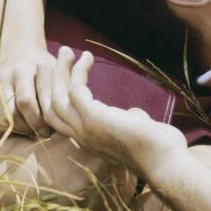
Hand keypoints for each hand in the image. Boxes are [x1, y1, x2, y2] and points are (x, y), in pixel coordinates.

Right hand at [0, 45, 56, 136]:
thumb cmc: (45, 65)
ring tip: (32, 133)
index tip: (49, 131)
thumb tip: (72, 112)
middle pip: (13, 112)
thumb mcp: (56, 68)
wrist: (19, 49)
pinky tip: (21, 130)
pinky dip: (7, 128)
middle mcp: (6, 78)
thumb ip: (63, 86)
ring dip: (17, 130)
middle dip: (28, 127)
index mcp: (24, 70)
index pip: (26, 101)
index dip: (38, 120)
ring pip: (1, 118)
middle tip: (41, 135)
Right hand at [44, 46, 187, 179]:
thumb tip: (132, 113)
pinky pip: (75, 89)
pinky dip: (78, 72)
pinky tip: (86, 58)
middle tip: (48, 59)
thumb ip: (128, 120)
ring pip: (57, 97)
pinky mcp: (93, 118)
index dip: (53, 96)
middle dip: (47, 81)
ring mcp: (84, 127)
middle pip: (49, 106)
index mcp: (88, 138)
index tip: (57, 76)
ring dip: (59, 72)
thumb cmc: (157, 146)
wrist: (164, 159)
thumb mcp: (136, 130)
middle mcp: (80, 135)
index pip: (58, 118)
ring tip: (64, 51)